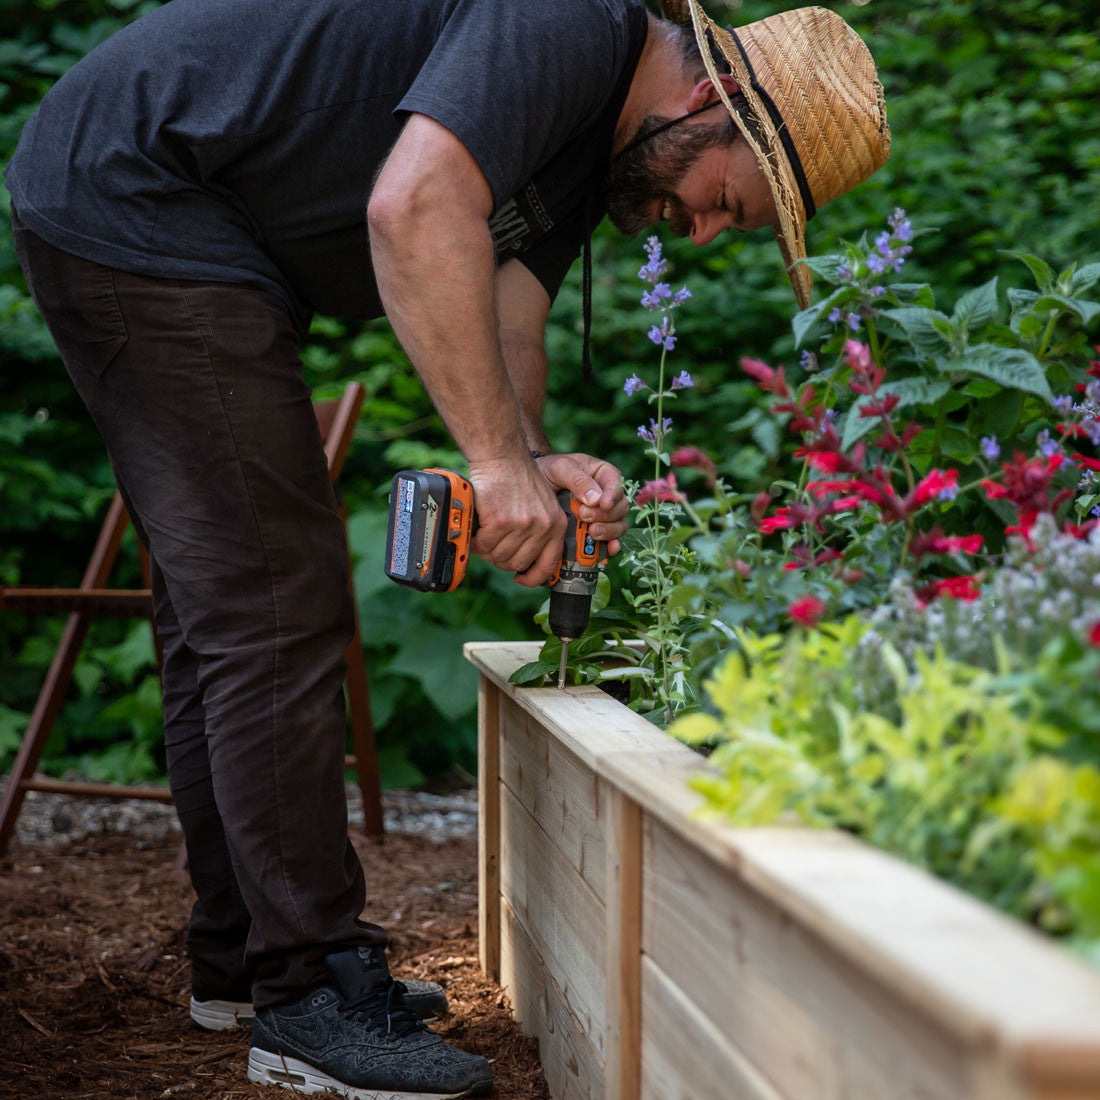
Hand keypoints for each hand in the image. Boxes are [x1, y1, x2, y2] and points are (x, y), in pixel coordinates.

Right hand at [468, 457, 567, 587]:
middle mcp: (542, 527)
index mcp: (556, 525)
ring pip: (499, 556)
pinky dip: (477, 540)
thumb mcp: (543, 504)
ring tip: (485, 535)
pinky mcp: (500, 521)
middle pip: (518, 564)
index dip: (532, 578)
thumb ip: (540, 531)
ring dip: (487, 550)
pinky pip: (484, 545)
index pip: (548, 566)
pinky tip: (478, 528)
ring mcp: (522, 525)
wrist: (502, 456)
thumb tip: (525, 562)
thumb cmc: (518, 479)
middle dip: (502, 559)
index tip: (521, 578)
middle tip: (493, 546)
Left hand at [533, 452, 627, 555]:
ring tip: (591, 532)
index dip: (613, 496)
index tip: (603, 504)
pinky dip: (611, 547)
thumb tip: (596, 500)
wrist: (531, 488)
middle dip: (605, 515)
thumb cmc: (550, 472)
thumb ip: (577, 480)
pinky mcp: (597, 531)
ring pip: (619, 526)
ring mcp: (604, 516)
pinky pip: (611, 541)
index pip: (617, 485)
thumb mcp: (560, 468)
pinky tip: (607, 549)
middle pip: (620, 508)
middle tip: (583, 515)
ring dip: (609, 531)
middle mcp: (608, 496)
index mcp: (603, 475)